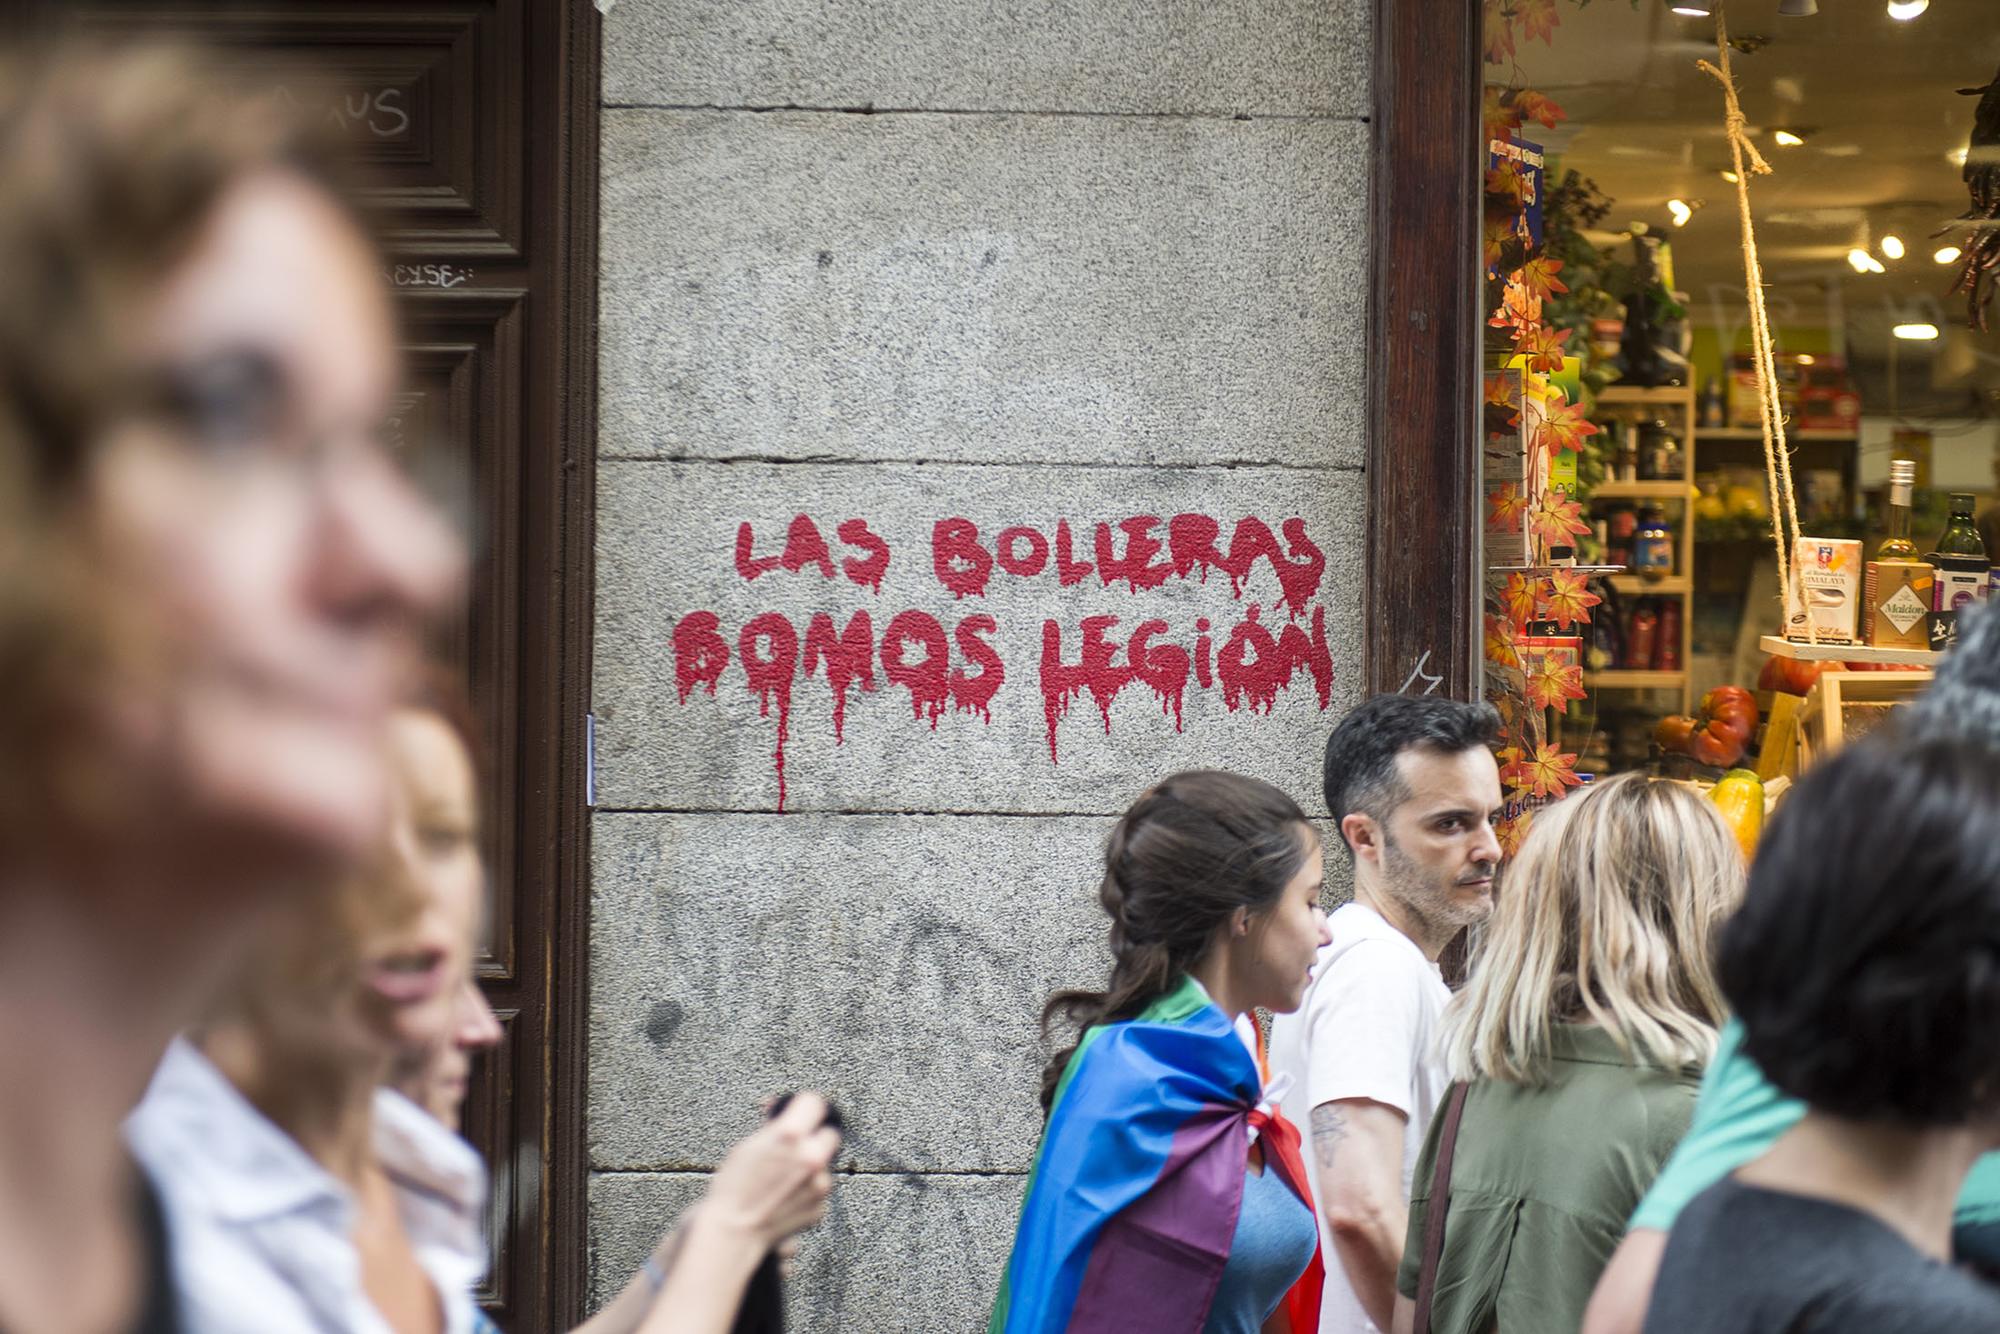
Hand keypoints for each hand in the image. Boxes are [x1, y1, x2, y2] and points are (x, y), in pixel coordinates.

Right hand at [702, 1091, 841, 1250]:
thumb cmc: (733, 1189)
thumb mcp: (748, 1146)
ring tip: (782, 1181)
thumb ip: (773, 1126)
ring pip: (824, 1165)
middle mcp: (810, 1157)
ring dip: (810, 1168)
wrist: (733, 1232)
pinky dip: (806, 1192)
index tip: (802, 1112)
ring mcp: (819, 1185)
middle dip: (815, 1138)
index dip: (806, 1107)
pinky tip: (784, 1198)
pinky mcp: (821, 1207)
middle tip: (797, 1147)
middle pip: (830, 1133)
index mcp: (790, 1135)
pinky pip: (819, 1191)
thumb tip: (778, 1107)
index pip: (815, 1103)